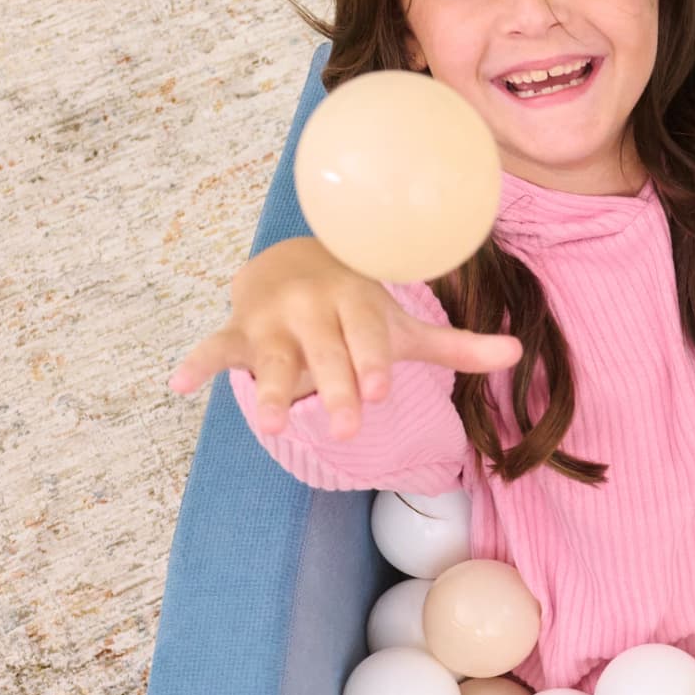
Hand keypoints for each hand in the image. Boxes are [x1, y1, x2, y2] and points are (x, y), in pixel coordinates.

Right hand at [169, 237, 520, 440]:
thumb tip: (518, 353)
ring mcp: (271, 321)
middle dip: (333, 390)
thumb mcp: (403, 326)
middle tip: (345, 433)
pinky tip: (176, 385)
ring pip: (269, 358)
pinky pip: (213, 348)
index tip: (381, 393)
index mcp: (355, 304)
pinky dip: (196, 364)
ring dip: (267, 389)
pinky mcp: (237, 332)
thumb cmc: (359, 310)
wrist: (294, 262)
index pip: (367, 336)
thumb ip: (456, 344)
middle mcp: (311, 308)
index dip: (372, 363)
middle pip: (324, 355)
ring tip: (271, 425)